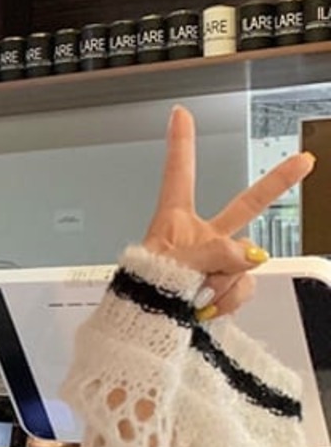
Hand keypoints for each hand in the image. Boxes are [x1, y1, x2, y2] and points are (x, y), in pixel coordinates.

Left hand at [144, 105, 315, 317]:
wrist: (143, 331)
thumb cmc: (144, 294)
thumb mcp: (175, 263)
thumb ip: (216, 252)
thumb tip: (250, 255)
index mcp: (173, 222)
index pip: (178, 175)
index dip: (180, 144)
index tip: (178, 114)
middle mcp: (197, 239)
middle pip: (244, 206)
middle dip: (276, 184)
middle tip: (303, 161)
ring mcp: (215, 265)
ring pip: (244, 262)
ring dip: (223, 280)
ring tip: (196, 294)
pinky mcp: (224, 289)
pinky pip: (242, 288)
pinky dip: (226, 301)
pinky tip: (205, 308)